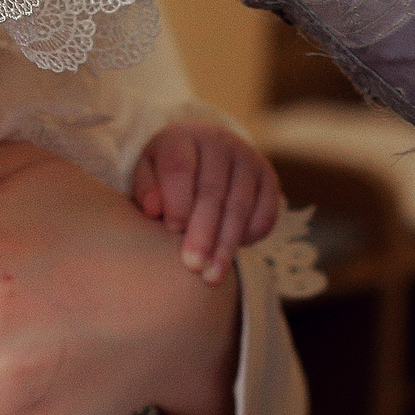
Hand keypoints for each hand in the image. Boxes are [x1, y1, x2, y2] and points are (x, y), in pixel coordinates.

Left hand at [134, 122, 283, 283]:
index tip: (172, 230)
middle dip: (203, 233)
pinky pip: (265, 212)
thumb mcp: (148, 171)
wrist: (205, 151)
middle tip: (193, 266)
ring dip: (226, 245)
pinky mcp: (269, 177)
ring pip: (239, 206)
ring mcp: (248, 158)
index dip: (177, 201)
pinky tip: (232, 255)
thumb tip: (153, 210)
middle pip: (212, 191)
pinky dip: (250, 237)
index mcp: (183, 137)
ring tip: (212, 276)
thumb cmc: (168, 171)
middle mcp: (220, 142)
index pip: (180, 168)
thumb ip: (145, 188)